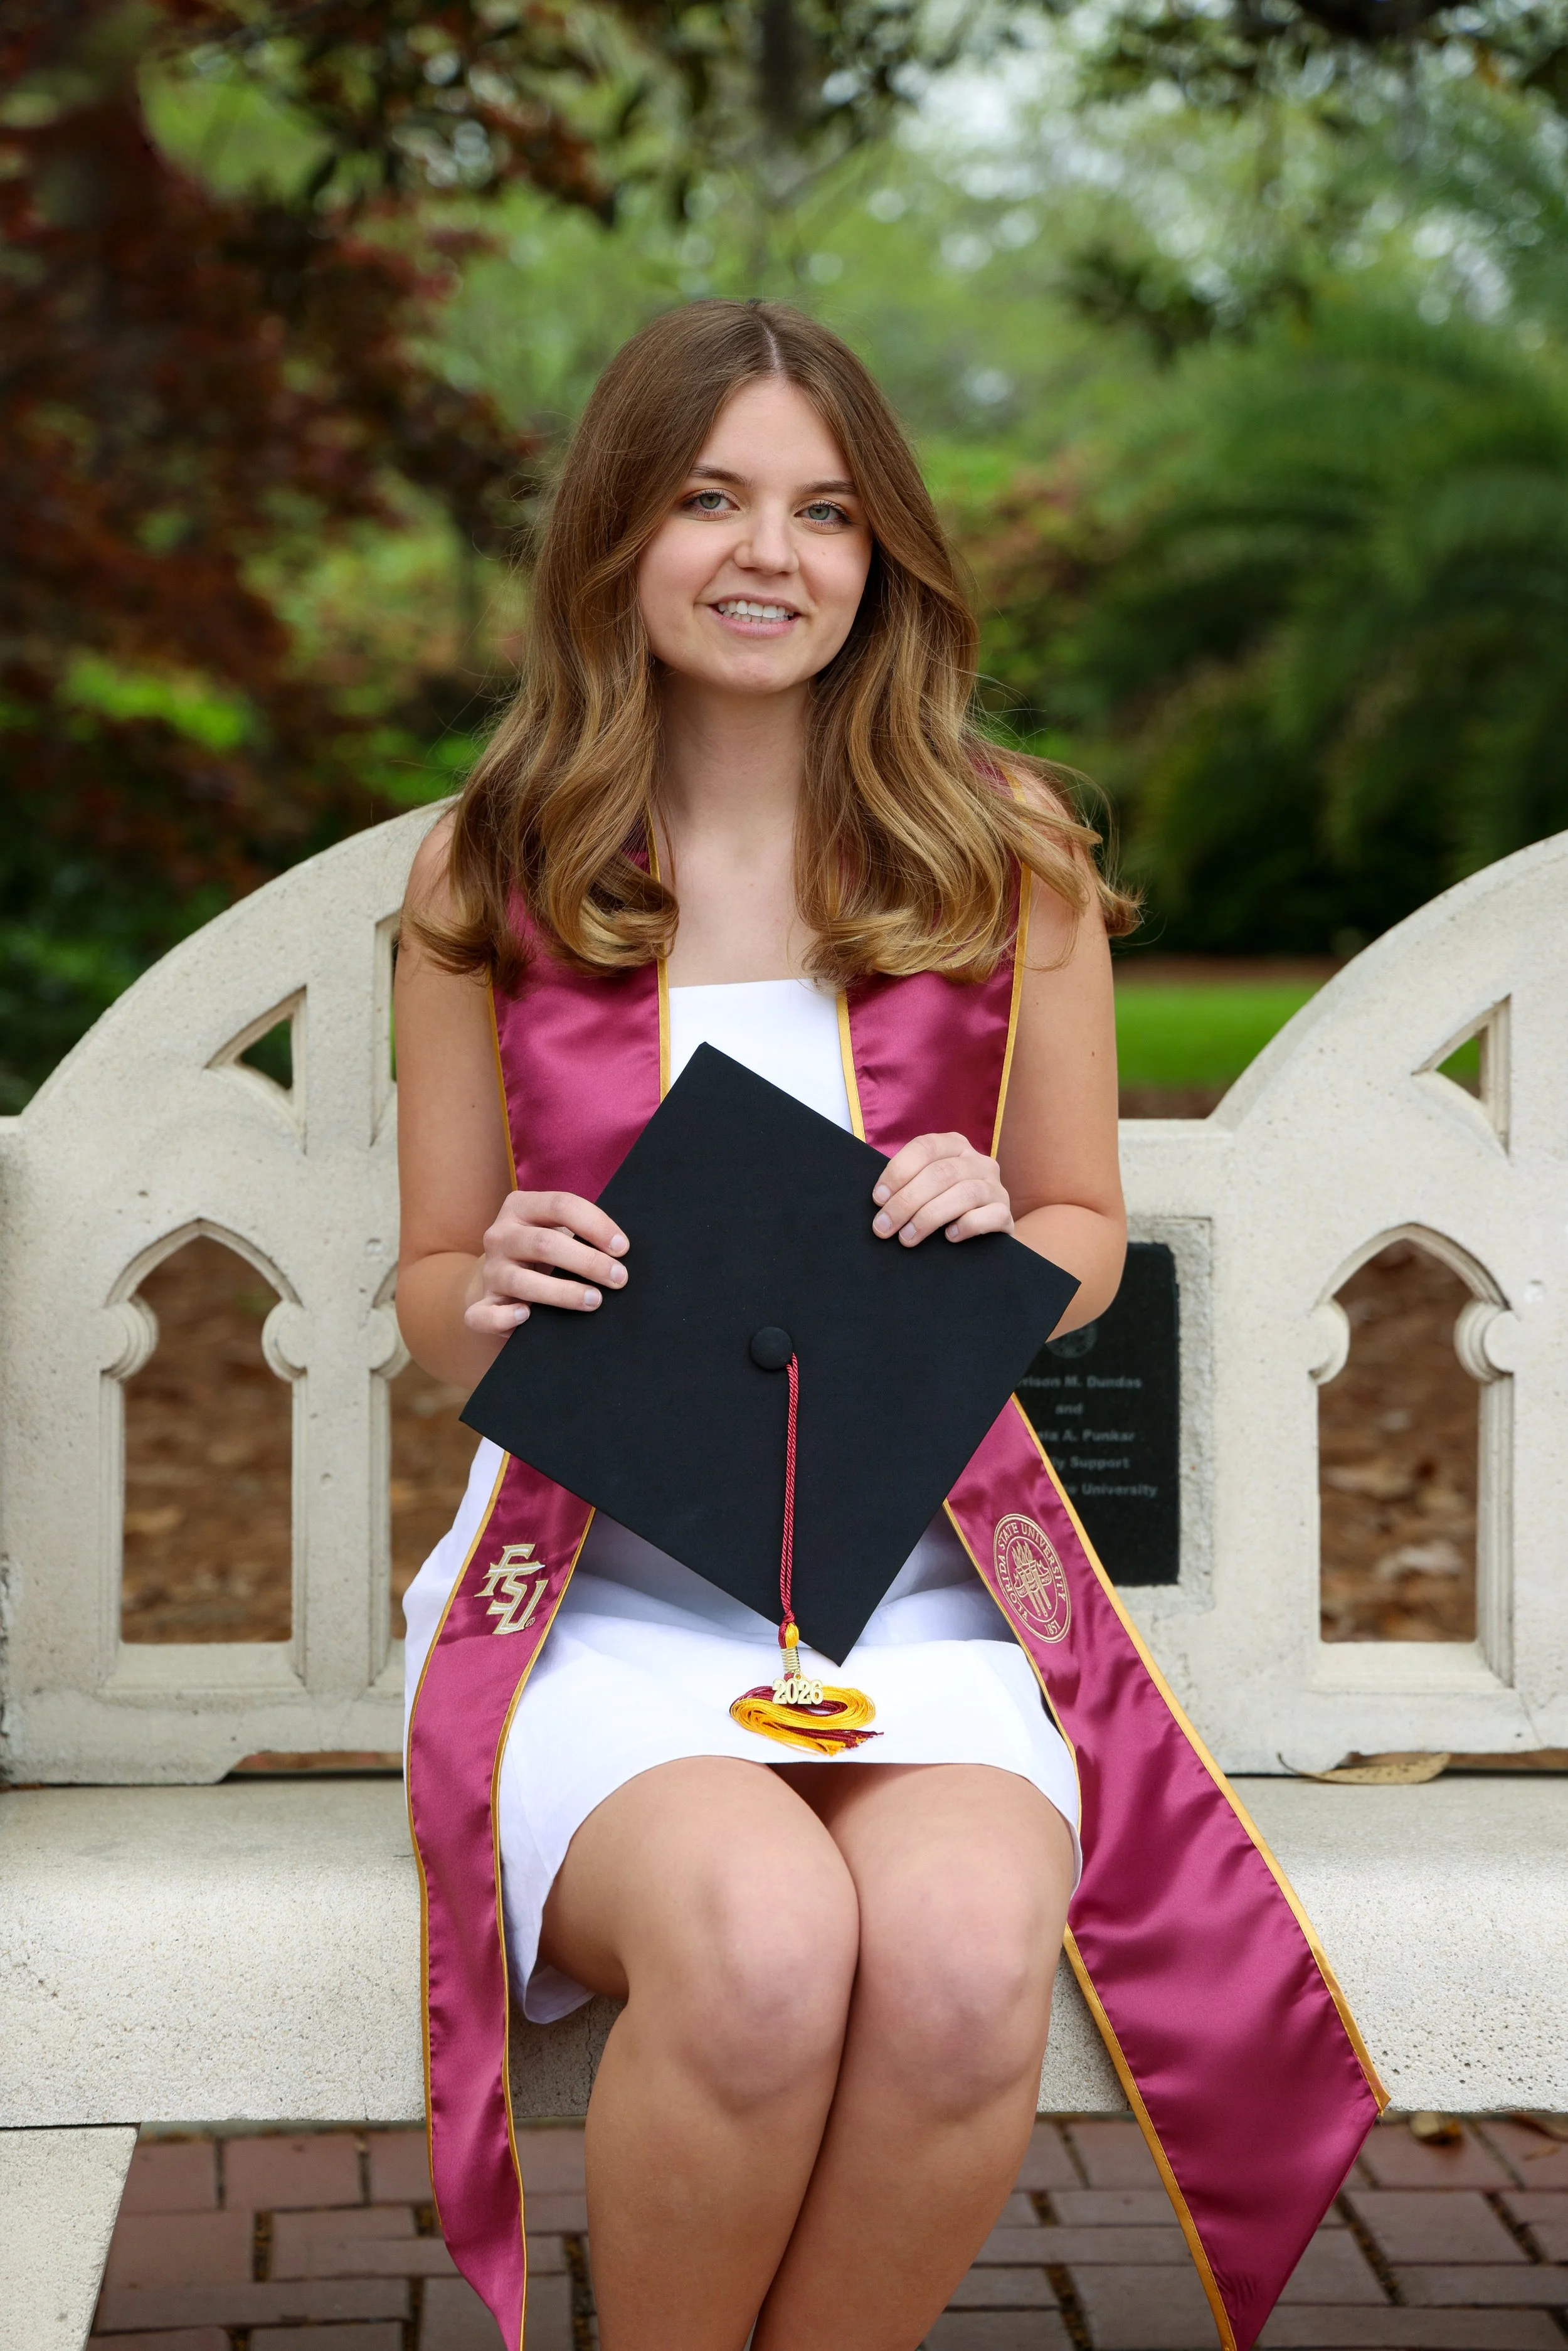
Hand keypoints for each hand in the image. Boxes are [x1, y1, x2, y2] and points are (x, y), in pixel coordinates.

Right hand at [464, 1192, 628, 1335]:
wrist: (503, 1275)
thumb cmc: (545, 1250)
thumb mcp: (558, 1229)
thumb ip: (581, 1232)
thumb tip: (623, 1251)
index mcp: (521, 1207)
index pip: (561, 1206)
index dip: (596, 1225)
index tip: (623, 1248)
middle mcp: (500, 1235)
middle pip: (545, 1244)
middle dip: (588, 1261)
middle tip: (619, 1278)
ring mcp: (490, 1271)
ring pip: (522, 1281)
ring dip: (563, 1293)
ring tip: (594, 1301)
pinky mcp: (483, 1303)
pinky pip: (485, 1315)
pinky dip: (505, 1318)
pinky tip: (528, 1317)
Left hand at [871, 1133, 1013, 1246]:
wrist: (985, 1230)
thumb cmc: (944, 1205)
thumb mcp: (927, 1185)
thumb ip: (909, 1183)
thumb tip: (880, 1200)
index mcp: (955, 1146)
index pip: (925, 1147)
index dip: (898, 1171)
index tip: (878, 1199)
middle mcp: (978, 1161)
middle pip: (940, 1174)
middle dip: (906, 1202)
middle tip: (884, 1227)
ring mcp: (995, 1186)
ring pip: (963, 1194)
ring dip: (928, 1217)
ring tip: (906, 1237)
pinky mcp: (1006, 1213)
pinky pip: (989, 1215)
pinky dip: (966, 1226)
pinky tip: (949, 1237)